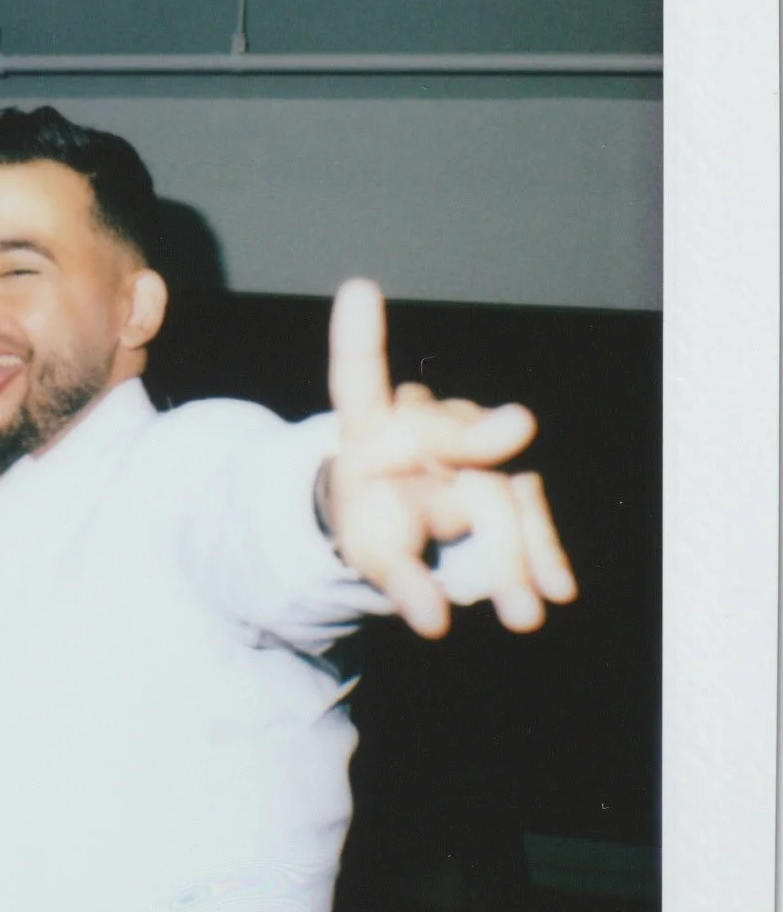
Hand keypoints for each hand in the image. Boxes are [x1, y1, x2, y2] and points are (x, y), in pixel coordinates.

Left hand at [322, 279, 576, 638]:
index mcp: (370, 427)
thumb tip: (434, 620)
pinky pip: (526, 512)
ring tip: (520, 612)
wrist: (410, 525)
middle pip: (450, 432)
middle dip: (477, 438)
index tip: (356, 291)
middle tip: (516, 427)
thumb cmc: (375, 525)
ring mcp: (472, 447)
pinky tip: (555, 590)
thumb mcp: (371, 554)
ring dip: (512, 546)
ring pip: (495, 484)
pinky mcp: (507, 480)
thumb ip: (397, 579)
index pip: (359, 380)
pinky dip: (540, 553)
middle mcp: (426, 425)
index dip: (356, 338)